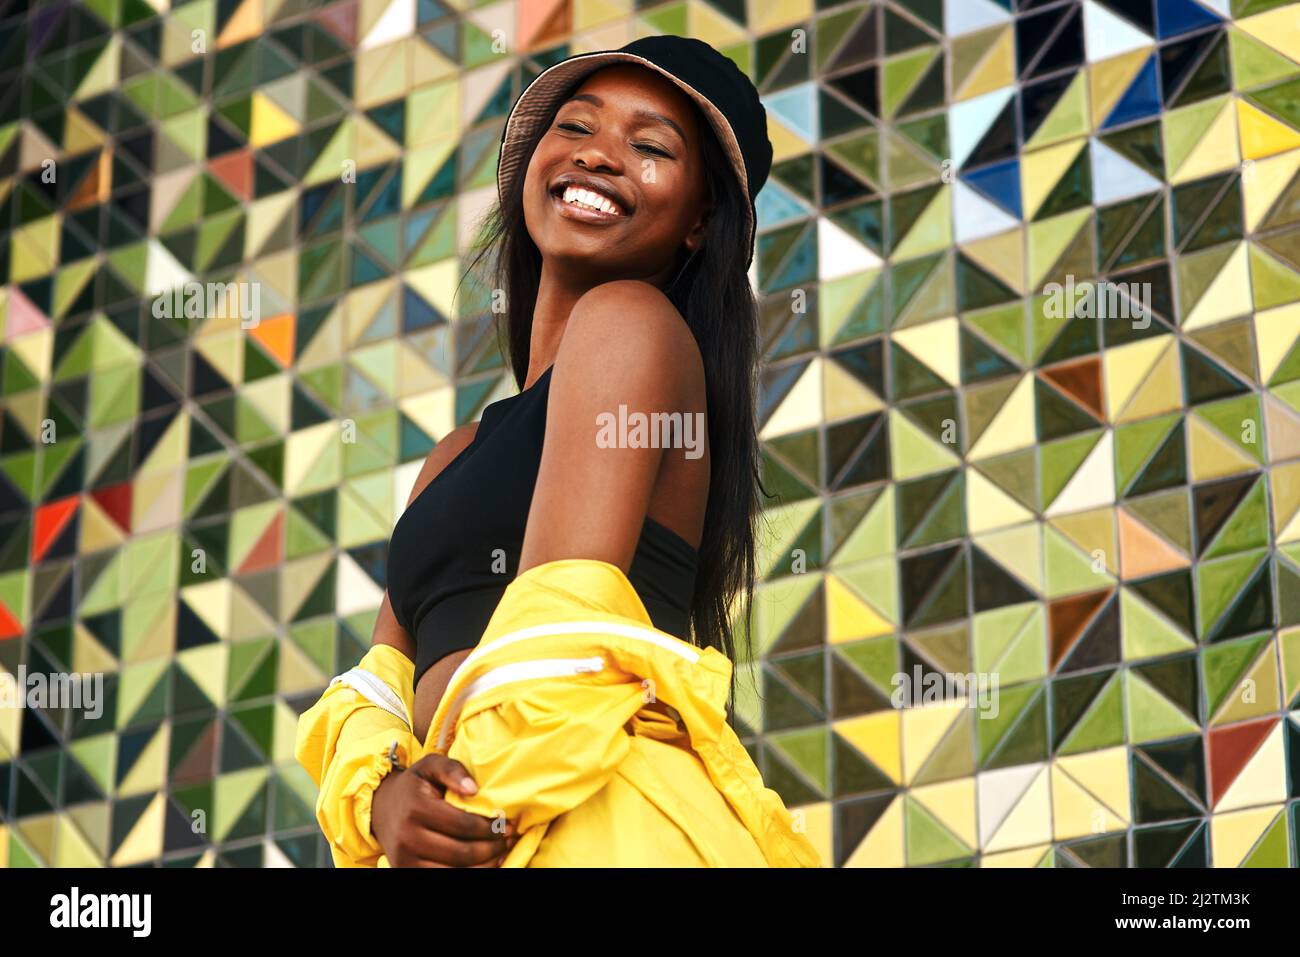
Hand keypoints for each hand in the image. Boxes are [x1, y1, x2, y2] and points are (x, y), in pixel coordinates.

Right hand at [370, 754, 515, 866]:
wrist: (381, 808)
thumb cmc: (414, 786)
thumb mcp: (430, 766)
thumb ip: (452, 770)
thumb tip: (474, 789)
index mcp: (416, 809)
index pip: (462, 825)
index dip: (489, 828)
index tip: (505, 824)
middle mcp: (407, 838)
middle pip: (460, 853)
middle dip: (491, 849)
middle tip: (506, 841)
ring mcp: (405, 860)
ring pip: (454, 872)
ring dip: (483, 867)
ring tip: (499, 854)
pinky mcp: (405, 872)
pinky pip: (441, 880)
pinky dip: (467, 875)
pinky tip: (483, 866)